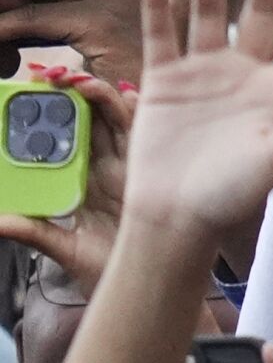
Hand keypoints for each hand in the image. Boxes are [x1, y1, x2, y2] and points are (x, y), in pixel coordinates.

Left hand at [0, 70, 133, 297]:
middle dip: (72, 95)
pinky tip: (126, 95)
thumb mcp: (63, 249)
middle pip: (90, 121)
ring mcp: (131, 166)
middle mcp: (107, 168)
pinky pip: (144, 135)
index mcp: (83, 182)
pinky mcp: (152, 169)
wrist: (150, 285)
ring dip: (99, 96)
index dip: (51, 114)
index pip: (66, 139)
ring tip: (77, 80)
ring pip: (115, 120)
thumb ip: (33, 232)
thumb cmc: (111, 269)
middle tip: (50, 76)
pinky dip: (136, 112)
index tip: (29, 93)